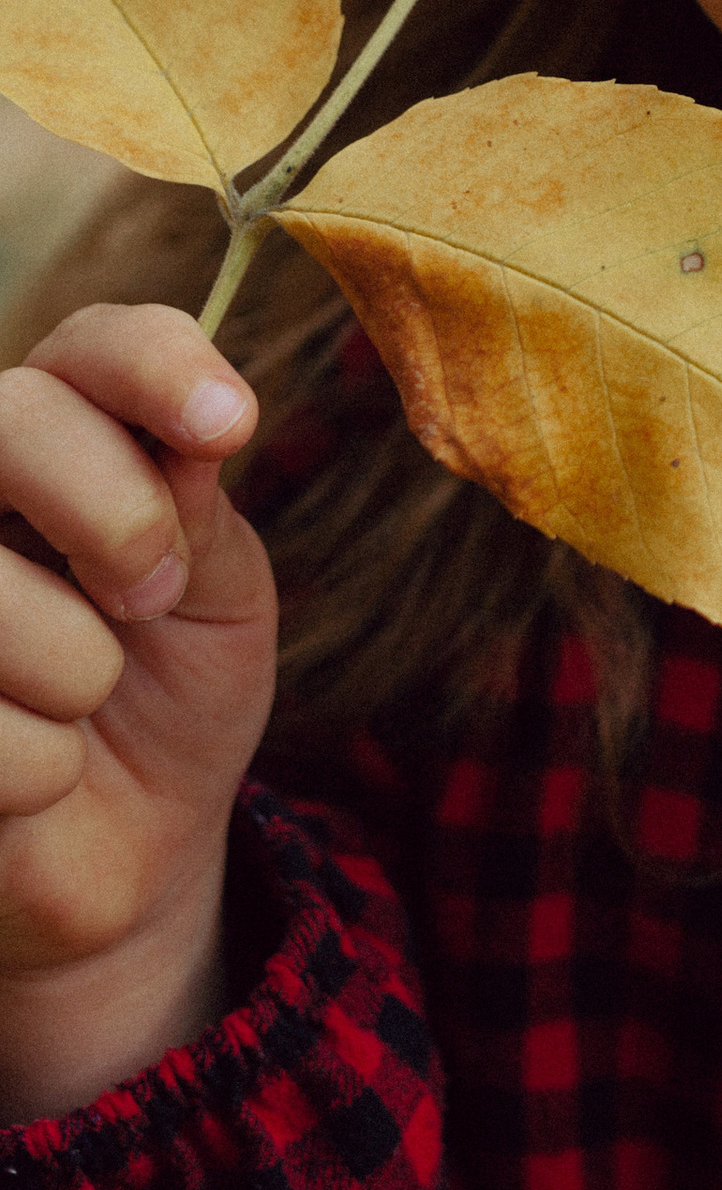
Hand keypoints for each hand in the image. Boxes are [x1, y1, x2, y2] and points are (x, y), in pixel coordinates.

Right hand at [0, 301, 276, 1119]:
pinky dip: (38, 767)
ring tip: (85, 698)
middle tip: (152, 596)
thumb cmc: (174, 688)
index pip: (89, 344)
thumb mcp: (219, 590)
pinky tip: (40, 776)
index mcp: (62, 435)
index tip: (232, 428)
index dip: (154, 364)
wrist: (136, 845)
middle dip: (117, 511)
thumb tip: (187, 436)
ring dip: (81, 666)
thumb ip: (195, 506)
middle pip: (15, 417)